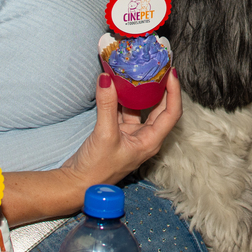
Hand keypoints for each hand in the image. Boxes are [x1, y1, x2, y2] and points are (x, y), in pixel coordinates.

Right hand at [61, 70, 182, 186]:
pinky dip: (121, 98)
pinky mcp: (117, 133)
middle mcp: (145, 137)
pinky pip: (123, 111)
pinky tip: (116, 84)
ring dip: (138, 91)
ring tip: (137, 70)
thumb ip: (107, 105)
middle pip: (159, 107)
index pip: (171, 112)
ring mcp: (131, 135)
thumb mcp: (104, 134)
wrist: (77, 185)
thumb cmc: (96, 169)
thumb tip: (106, 78)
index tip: (171, 73)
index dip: (174, 92)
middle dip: (159, 87)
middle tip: (157, 66)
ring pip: (140, 108)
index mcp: (151, 141)